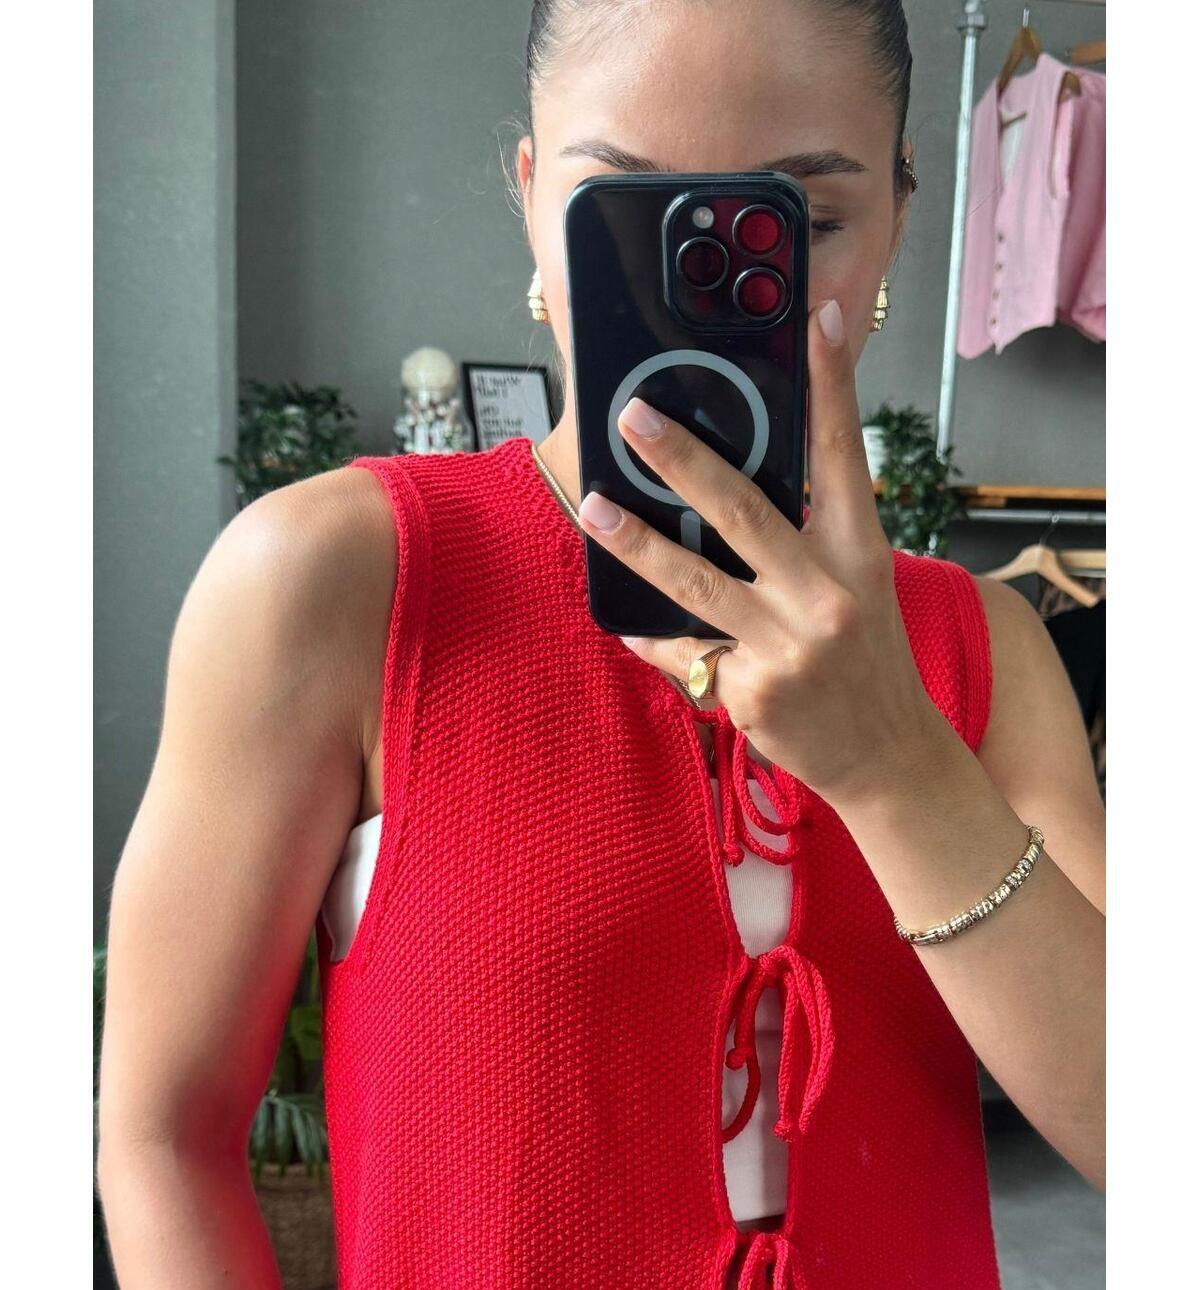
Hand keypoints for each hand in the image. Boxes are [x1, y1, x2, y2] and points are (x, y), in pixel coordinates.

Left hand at [577, 297, 944, 811]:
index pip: (842, 453)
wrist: (887, 754)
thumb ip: (808, 537)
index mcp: (858, 552)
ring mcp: (787, 644)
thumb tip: (731, 487)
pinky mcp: (752, 689)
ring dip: (637, 542)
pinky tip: (628, 621)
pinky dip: (653, 636)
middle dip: (682, 458)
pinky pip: (684, 651)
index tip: (818, 318)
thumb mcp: (857, 586)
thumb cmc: (863, 659)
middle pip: (743, 510)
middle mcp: (826, 592)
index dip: (830, 382)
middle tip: (635, 418)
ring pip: (695, 582)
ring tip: (596, 508)